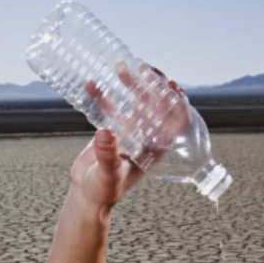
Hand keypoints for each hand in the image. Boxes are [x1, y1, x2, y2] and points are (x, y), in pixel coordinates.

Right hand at [68, 64, 189, 208]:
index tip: (171, 85)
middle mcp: (145, 138)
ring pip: (135, 102)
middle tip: (142, 67)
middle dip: (151, 85)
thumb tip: (106, 133)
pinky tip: (91, 83)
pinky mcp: (111, 130)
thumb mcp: (108, 174)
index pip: (174, 123)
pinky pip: (110, 107)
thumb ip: (107, 156)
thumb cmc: (103, 191)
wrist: (86, 196)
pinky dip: (102, 94)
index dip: (177, 103)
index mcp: (154, 149)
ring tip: (119, 66)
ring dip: (130, 83)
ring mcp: (129, 132)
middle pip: (156, 106)